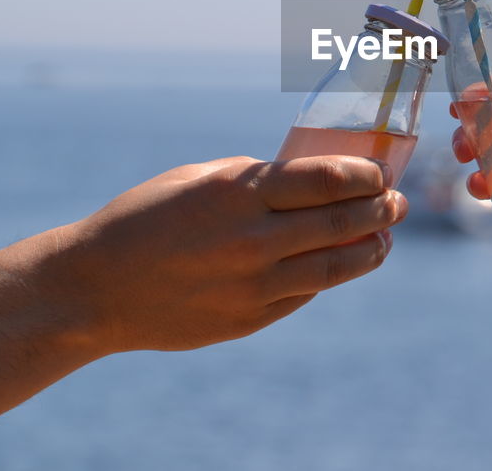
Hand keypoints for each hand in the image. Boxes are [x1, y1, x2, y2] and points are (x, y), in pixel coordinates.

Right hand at [48, 155, 405, 353]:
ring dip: (369, 250)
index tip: (380, 172)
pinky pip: (304, 294)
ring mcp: (253, 285)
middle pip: (342, 222)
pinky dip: (328, 276)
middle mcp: (253, 240)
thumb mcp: (199, 179)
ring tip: (383, 238)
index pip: (327, 179)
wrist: (95, 289)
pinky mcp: (248, 319)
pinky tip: (340, 263)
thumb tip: (313, 177)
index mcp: (239, 193)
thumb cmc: (146, 218)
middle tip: (396, 203)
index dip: (366, 174)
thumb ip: (258, 178)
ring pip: (334, 267)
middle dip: (380, 209)